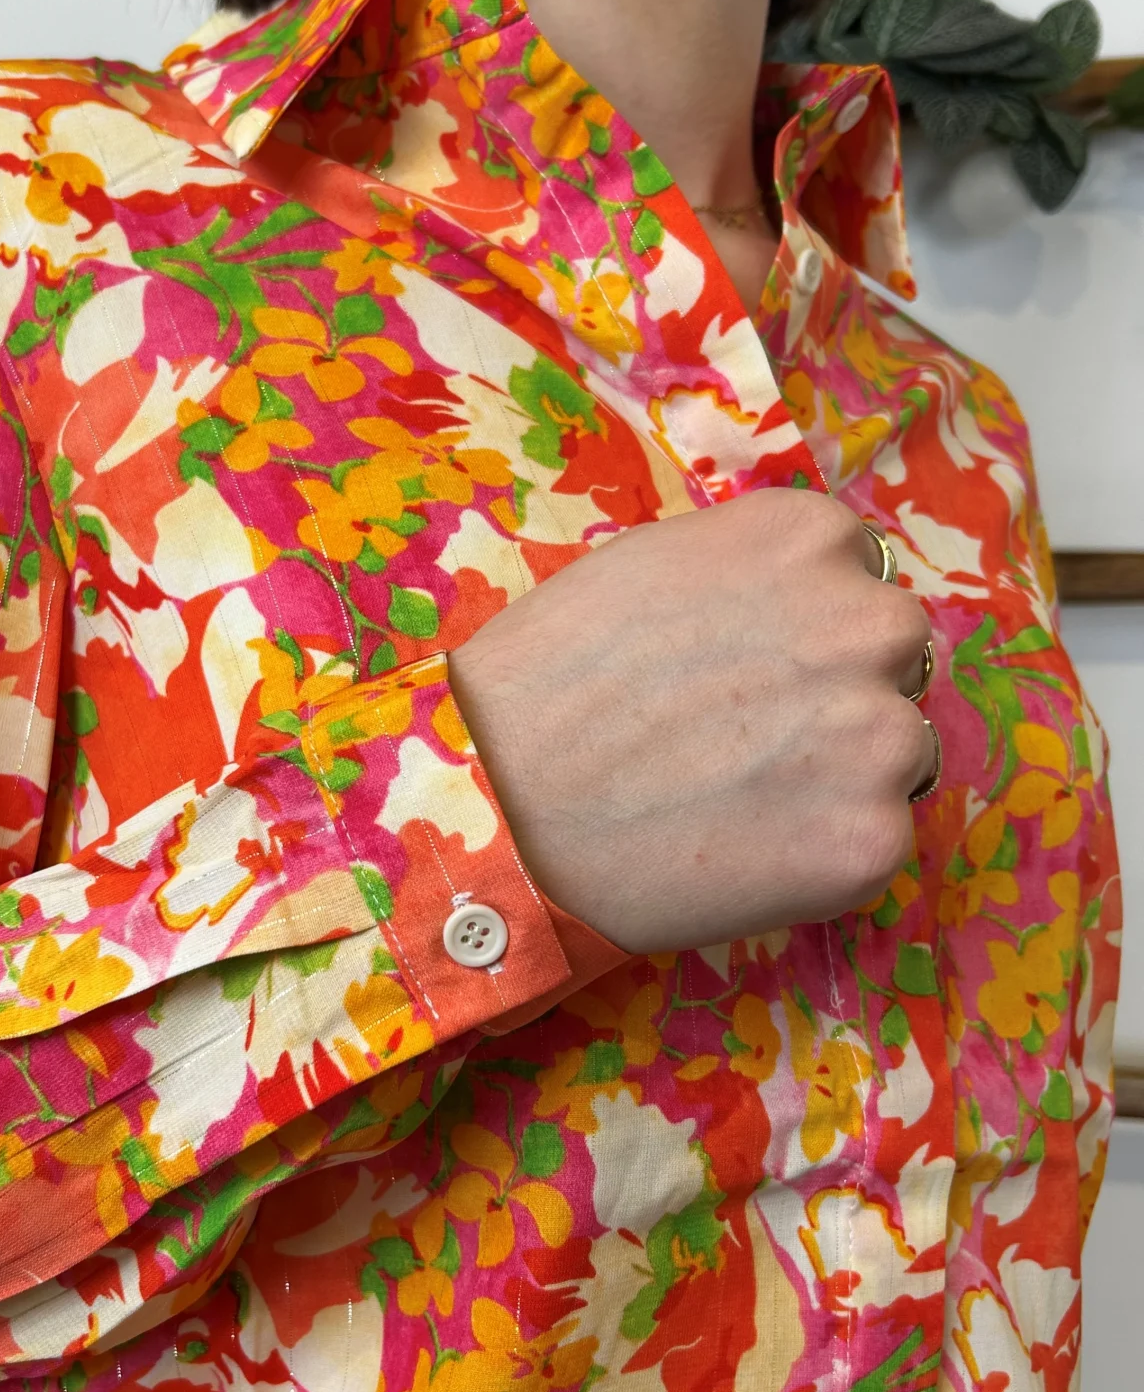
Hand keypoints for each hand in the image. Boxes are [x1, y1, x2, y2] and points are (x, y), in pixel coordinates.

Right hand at [448, 488, 934, 954]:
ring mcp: (879, 734)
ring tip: (737, 803)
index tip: (751, 669)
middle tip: (745, 741)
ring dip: (840, 774)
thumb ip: (746, 576)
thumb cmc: (543, 679)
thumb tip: (791, 610)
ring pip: (898, 753)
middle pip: (895, 658)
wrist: (494, 800)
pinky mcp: (870, 841)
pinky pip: (874, 842)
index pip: (858, 576)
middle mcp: (868, 621)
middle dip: (838, 693)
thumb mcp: (650, 568)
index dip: (805, 628)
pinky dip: (819, 854)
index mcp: (808, 537)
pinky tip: (739, 854)